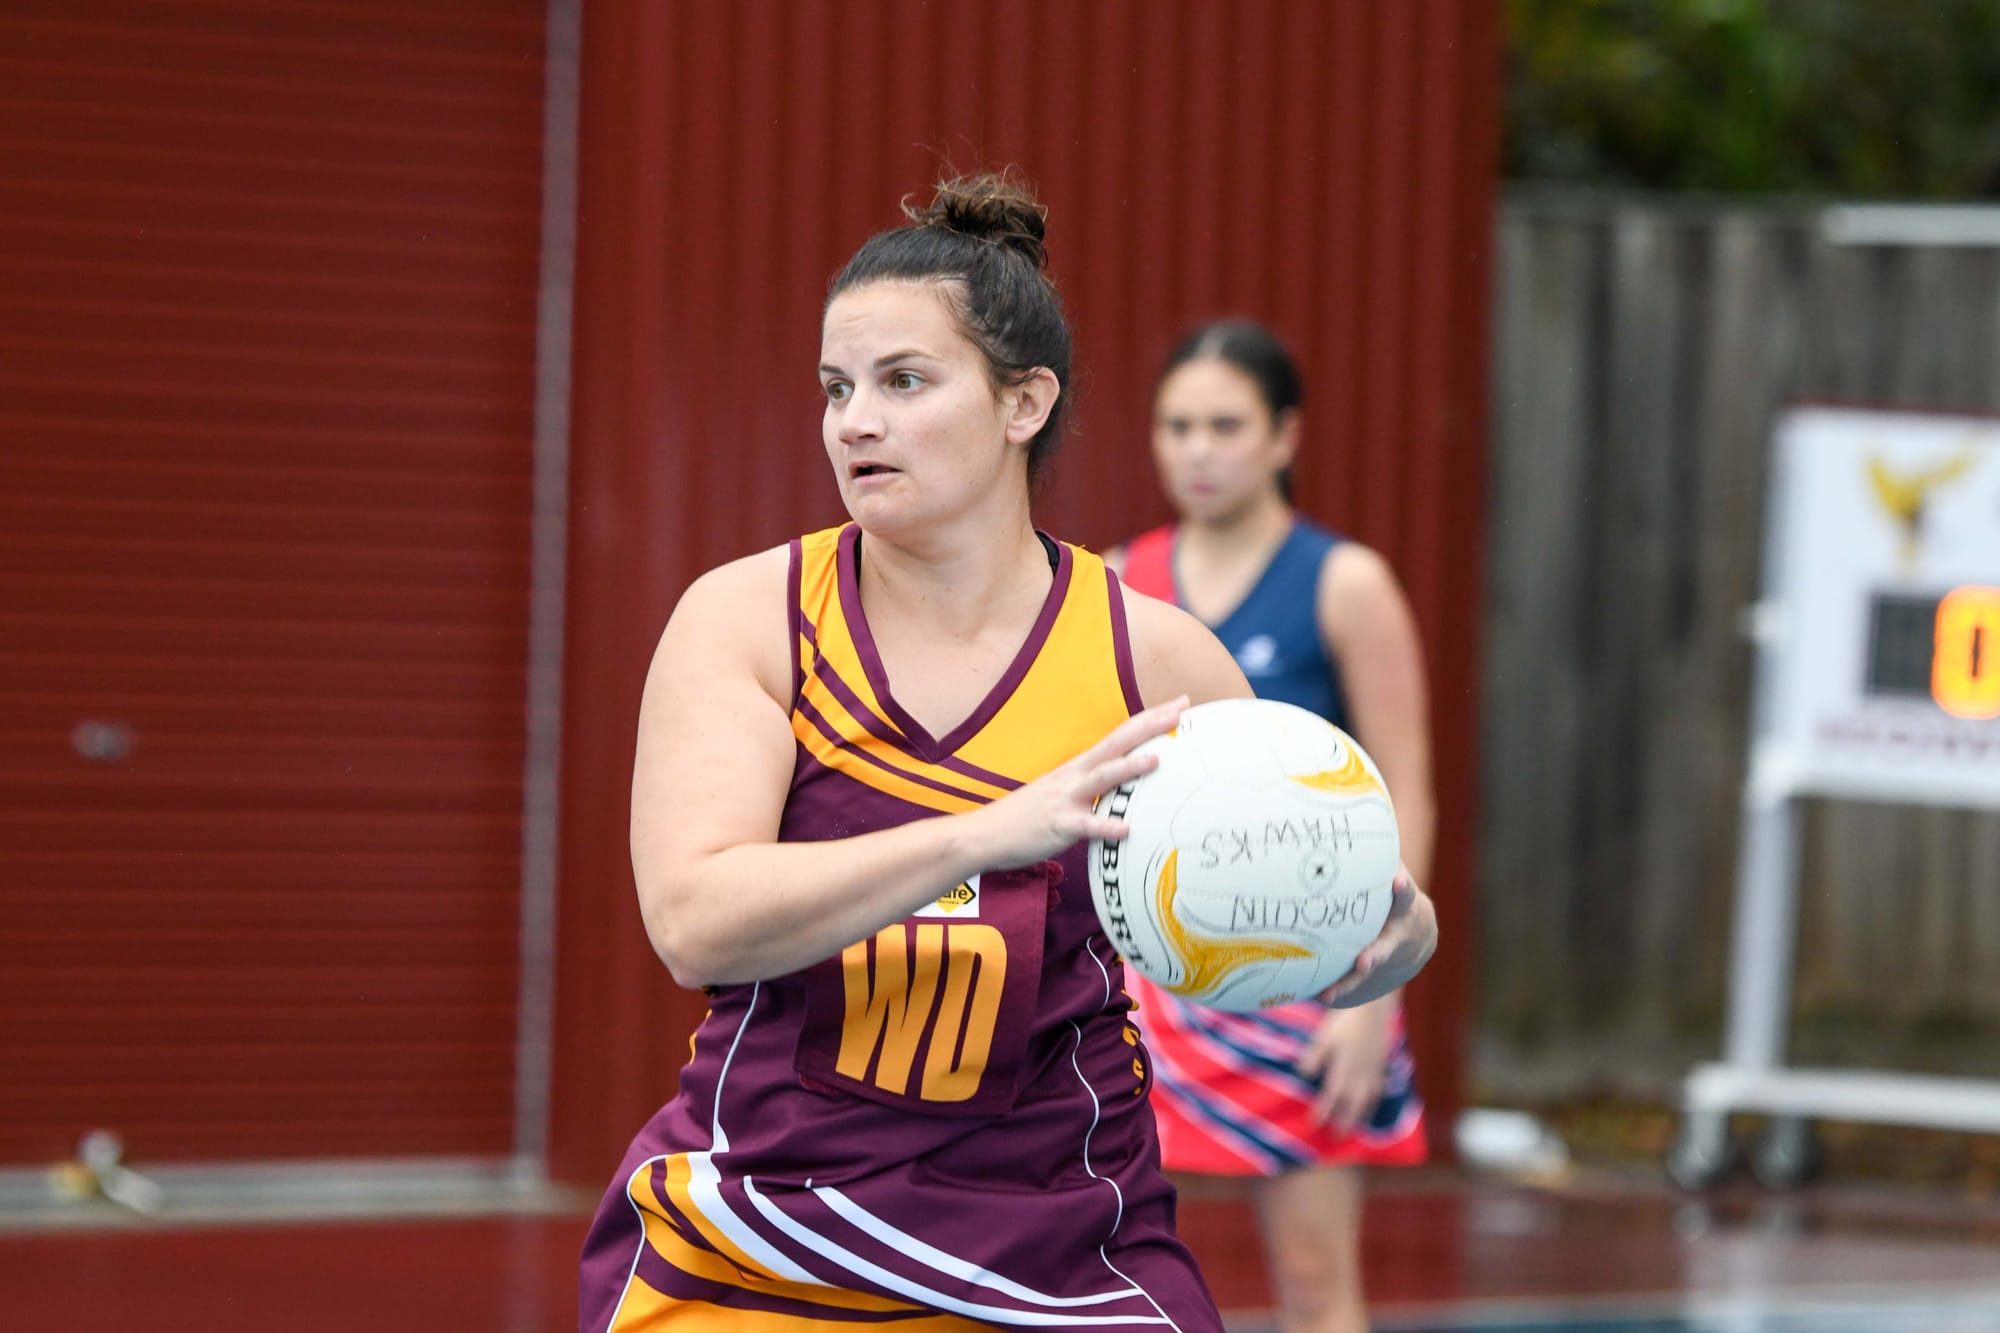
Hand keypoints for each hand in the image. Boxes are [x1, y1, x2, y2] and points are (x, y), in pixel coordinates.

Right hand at [964, 696, 1187, 869]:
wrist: (986, 833)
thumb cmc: (1030, 815)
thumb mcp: (1065, 791)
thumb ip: (1094, 785)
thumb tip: (1127, 784)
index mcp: (1079, 766)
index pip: (1120, 734)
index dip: (1150, 718)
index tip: (1181, 704)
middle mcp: (1074, 775)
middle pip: (1116, 743)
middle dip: (1149, 726)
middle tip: (1180, 711)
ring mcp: (1066, 798)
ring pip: (1100, 778)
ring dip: (1127, 767)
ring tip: (1156, 759)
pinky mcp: (1058, 824)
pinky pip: (1085, 826)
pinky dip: (1105, 826)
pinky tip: (1126, 829)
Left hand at [1296, 1000, 1393, 1129]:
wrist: (1372, 1007)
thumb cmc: (1344, 1020)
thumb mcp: (1323, 1036)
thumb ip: (1314, 1057)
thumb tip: (1303, 1076)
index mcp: (1344, 1068)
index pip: (1331, 1096)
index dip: (1322, 1112)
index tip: (1313, 1125)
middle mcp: (1360, 1074)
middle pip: (1351, 1104)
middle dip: (1343, 1122)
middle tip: (1335, 1137)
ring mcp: (1373, 1071)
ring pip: (1367, 1100)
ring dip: (1359, 1117)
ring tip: (1354, 1129)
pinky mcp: (1381, 1065)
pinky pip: (1378, 1090)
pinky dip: (1373, 1102)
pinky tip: (1369, 1106)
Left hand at [1317, 869, 1436, 1008]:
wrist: (1417, 941)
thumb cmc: (1390, 897)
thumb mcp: (1388, 876)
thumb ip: (1373, 856)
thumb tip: (1339, 801)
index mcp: (1402, 905)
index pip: (1404, 895)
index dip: (1401, 889)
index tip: (1396, 882)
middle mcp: (1398, 934)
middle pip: (1389, 945)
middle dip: (1377, 953)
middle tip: (1364, 960)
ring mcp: (1387, 957)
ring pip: (1370, 973)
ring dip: (1352, 982)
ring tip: (1331, 993)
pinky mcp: (1374, 974)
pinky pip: (1357, 986)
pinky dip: (1340, 989)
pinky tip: (1320, 994)